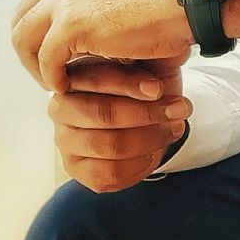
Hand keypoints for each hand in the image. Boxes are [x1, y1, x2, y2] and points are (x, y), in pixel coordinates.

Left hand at [11, 0, 192, 92]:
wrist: (185, 2)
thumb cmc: (161, 4)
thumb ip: (86, 9)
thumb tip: (65, 42)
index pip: (31, 6)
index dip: (36, 36)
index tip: (53, 58)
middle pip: (19, 23)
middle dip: (30, 53)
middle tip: (51, 75)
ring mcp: (62, 0)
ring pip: (23, 41)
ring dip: (37, 68)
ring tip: (60, 83)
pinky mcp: (70, 26)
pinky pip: (47, 62)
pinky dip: (55, 79)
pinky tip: (70, 87)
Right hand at [51, 55, 191, 192]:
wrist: (140, 116)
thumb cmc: (139, 86)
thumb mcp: (145, 67)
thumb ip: (147, 65)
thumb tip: (160, 80)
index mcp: (73, 75)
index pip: (98, 78)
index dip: (131, 84)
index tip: (160, 89)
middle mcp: (61, 108)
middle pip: (104, 114)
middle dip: (148, 114)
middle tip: (178, 111)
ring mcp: (64, 141)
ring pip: (110, 145)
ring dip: (150, 139)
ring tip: (173, 129)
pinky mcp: (74, 168)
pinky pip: (109, 174)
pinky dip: (139, 164)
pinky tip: (154, 151)